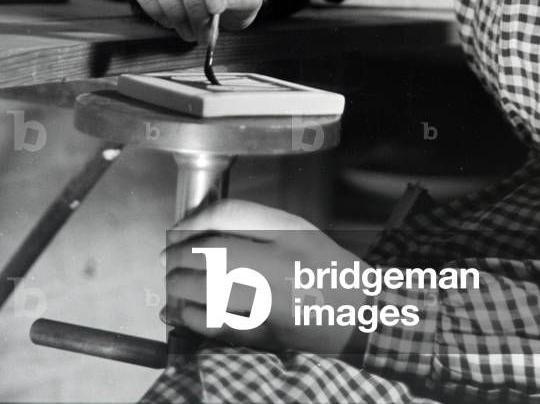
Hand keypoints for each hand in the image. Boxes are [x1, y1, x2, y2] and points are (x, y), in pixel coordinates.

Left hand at [162, 200, 369, 358]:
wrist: (363, 314)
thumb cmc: (328, 268)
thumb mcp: (299, 231)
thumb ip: (257, 223)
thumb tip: (203, 222)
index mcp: (290, 232)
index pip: (232, 214)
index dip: (196, 219)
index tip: (178, 228)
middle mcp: (282, 263)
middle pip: (215, 252)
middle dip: (181, 255)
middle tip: (166, 258)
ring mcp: (274, 302)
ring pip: (211, 289)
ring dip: (181, 286)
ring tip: (173, 283)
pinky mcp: (268, 336)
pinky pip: (219, 325)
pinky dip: (194, 317)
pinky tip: (185, 311)